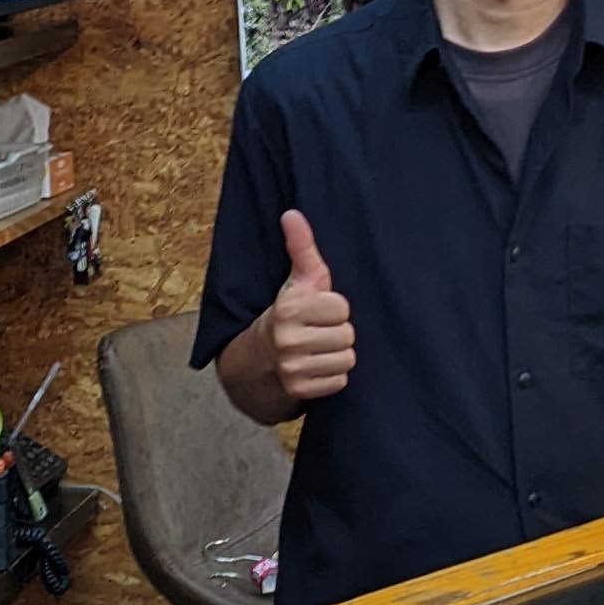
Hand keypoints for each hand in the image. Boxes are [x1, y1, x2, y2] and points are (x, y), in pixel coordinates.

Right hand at [269, 207, 354, 403]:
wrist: (256, 359)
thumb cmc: (287, 313)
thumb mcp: (295, 280)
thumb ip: (300, 247)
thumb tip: (292, 213)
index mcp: (289, 309)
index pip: (342, 308)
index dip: (335, 309)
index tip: (319, 310)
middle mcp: (288, 339)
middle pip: (347, 335)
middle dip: (337, 333)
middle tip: (319, 331)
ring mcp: (292, 367)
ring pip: (346, 359)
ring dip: (337, 355)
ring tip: (319, 349)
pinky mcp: (298, 391)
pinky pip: (339, 382)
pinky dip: (332, 377)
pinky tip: (317, 367)